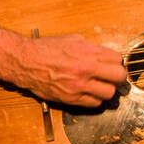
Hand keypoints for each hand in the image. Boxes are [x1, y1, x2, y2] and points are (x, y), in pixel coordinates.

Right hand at [12, 33, 126, 107]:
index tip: (112, 63)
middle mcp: (86, 69)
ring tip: (101, 85)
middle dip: (118, 76)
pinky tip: (90, 92)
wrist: (25, 61)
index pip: (117, 59)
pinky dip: (95, 99)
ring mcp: (78, 86)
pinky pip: (94, 103)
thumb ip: (91, 47)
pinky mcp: (70, 99)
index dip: (115, 61)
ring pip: (109, 93)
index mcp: (88, 52)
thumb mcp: (73, 39)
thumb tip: (103, 54)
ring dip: (107, 89)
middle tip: (113, 76)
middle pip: (118, 77)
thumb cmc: (46, 49)